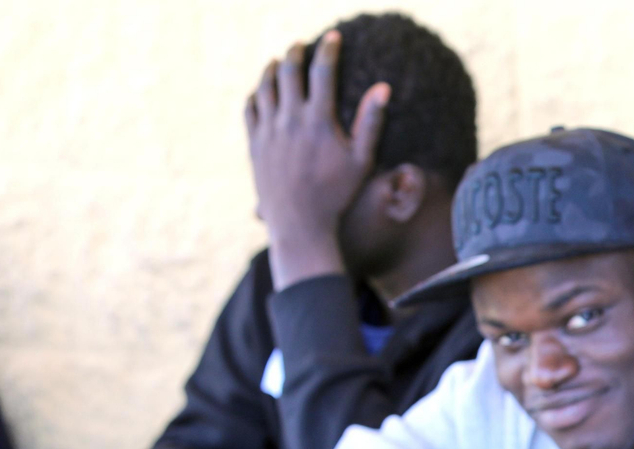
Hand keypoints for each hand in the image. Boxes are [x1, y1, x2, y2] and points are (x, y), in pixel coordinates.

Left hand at [245, 30, 389, 289]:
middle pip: (289, 71)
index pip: (323, 72)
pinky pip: (251, 108)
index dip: (328, 50)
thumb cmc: (337, 195)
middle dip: (295, 52)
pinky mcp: (255, 144)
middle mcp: (290, 121)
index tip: (333, 38)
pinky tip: (262, 91)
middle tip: (301, 44)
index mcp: (319, 122)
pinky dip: (256, 93)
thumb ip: (372, 122)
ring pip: (265, 86)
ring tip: (279, 62)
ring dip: (272, 68)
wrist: (300, 225)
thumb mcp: (362, 161)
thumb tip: (383, 87)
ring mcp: (269, 131)